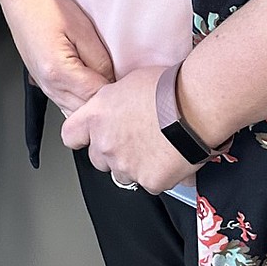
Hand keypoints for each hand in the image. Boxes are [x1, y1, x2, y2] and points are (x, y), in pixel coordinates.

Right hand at [4, 0, 114, 116]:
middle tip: (122, 89)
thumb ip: (100, 59)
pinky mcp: (46, 87)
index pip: (96, 96)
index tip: (128, 85)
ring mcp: (46, 89)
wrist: (24, 4)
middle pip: (86, 111)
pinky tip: (91, 90)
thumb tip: (112, 81)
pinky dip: (82, 103)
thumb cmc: (49, 10)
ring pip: (76, 113)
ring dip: (93, 105)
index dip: (116, 92)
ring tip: (107, 87)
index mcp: (59, 72)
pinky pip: (67, 106)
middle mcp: (50, 86)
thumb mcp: (83, 29)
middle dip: (105, 103)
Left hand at [61, 66, 195, 194]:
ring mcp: (127, 166)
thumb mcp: (128, 82)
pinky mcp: (150, 182)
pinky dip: (159, 174)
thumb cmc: (168, 86)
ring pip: (123, 174)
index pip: (70, 135)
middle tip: (134, 138)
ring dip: (134, 165)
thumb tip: (115, 109)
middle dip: (112, 151)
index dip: (81, 136)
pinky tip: (172, 155)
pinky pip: (150, 183)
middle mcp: (106, 144)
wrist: (196, 105)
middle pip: (98, 158)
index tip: (88, 135)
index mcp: (97, 116)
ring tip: (156, 145)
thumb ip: (112, 102)